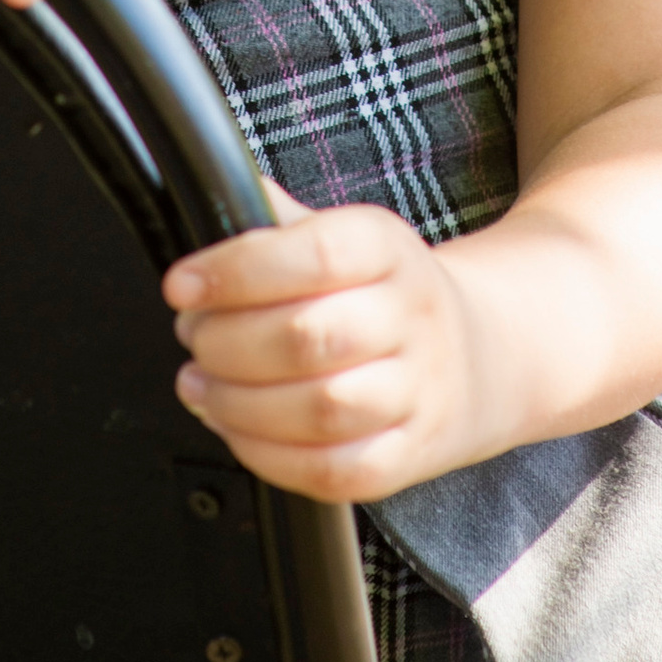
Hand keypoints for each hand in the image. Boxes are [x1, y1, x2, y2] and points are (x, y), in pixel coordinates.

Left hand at [163, 185, 485, 500]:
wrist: (478, 357)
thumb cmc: (386, 294)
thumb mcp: (348, 236)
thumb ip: (280, 221)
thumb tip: (214, 192)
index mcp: (390, 250)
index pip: (315, 255)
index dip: (236, 271)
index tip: (183, 285)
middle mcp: (412, 319)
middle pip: (309, 337)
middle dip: (226, 342)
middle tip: (193, 336)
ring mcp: (416, 393)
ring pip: (321, 409)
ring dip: (238, 403)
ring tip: (200, 384)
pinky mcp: (407, 457)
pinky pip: (333, 470)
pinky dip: (268, 455)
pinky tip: (236, 426)